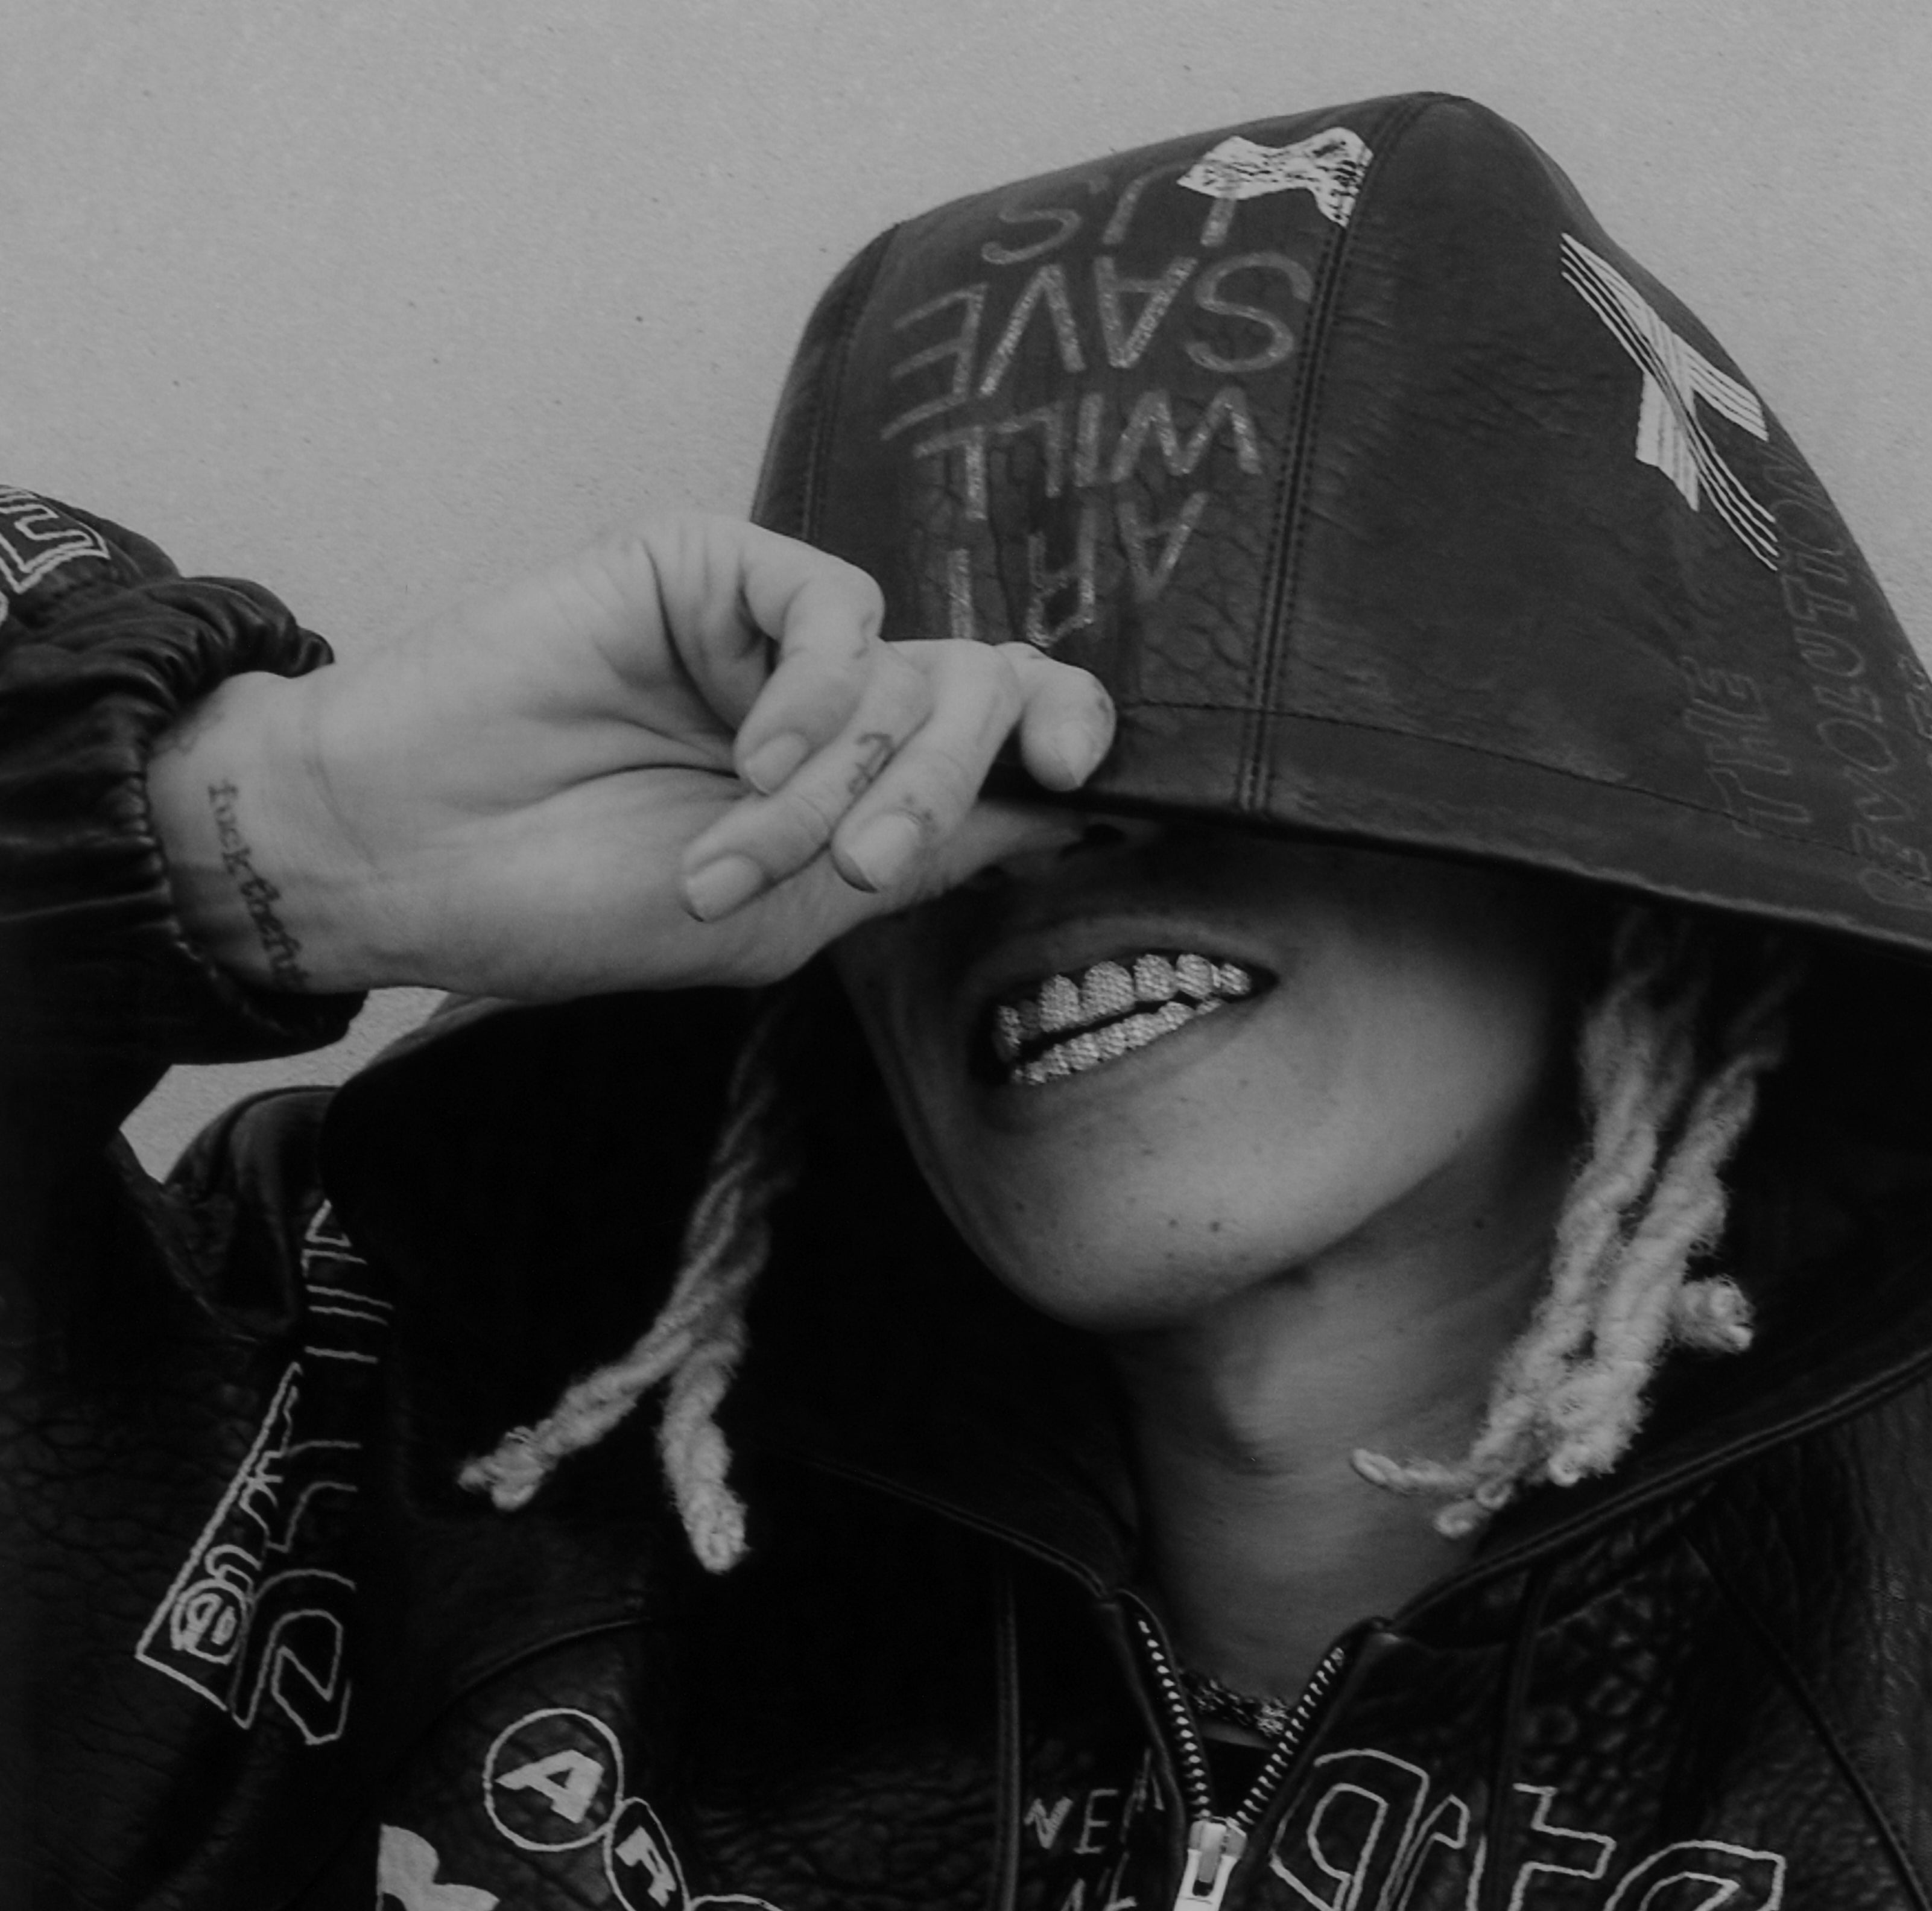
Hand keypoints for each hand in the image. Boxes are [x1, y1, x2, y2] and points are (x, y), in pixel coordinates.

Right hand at [148, 517, 1114, 999]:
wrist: (418, 857)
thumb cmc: (584, 906)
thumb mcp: (795, 914)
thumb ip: (932, 854)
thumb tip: (1078, 810)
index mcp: (863, 788)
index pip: (1015, 741)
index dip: (1082, 744)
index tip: (1104, 789)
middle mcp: (834, 701)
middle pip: (990, 697)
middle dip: (945, 789)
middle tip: (863, 862)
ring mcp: (772, 630)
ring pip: (914, 668)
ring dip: (846, 778)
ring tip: (738, 847)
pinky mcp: (711, 565)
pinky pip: (836, 606)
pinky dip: (814, 695)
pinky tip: (749, 756)